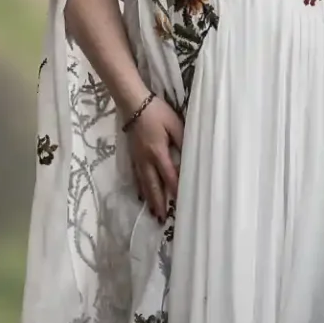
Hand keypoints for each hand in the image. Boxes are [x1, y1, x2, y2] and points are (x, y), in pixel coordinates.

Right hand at [124, 98, 182, 222]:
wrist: (133, 103)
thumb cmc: (157, 112)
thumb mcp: (175, 124)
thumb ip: (183, 141)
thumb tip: (191, 158)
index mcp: (158, 152)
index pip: (169, 176)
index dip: (175, 190)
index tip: (181, 203)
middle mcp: (146, 159)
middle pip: (153, 185)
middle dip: (158, 202)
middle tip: (162, 219)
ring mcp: (137, 158)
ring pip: (143, 183)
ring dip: (149, 199)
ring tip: (153, 213)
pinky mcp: (133, 155)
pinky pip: (137, 176)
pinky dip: (140, 188)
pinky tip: (141, 195)